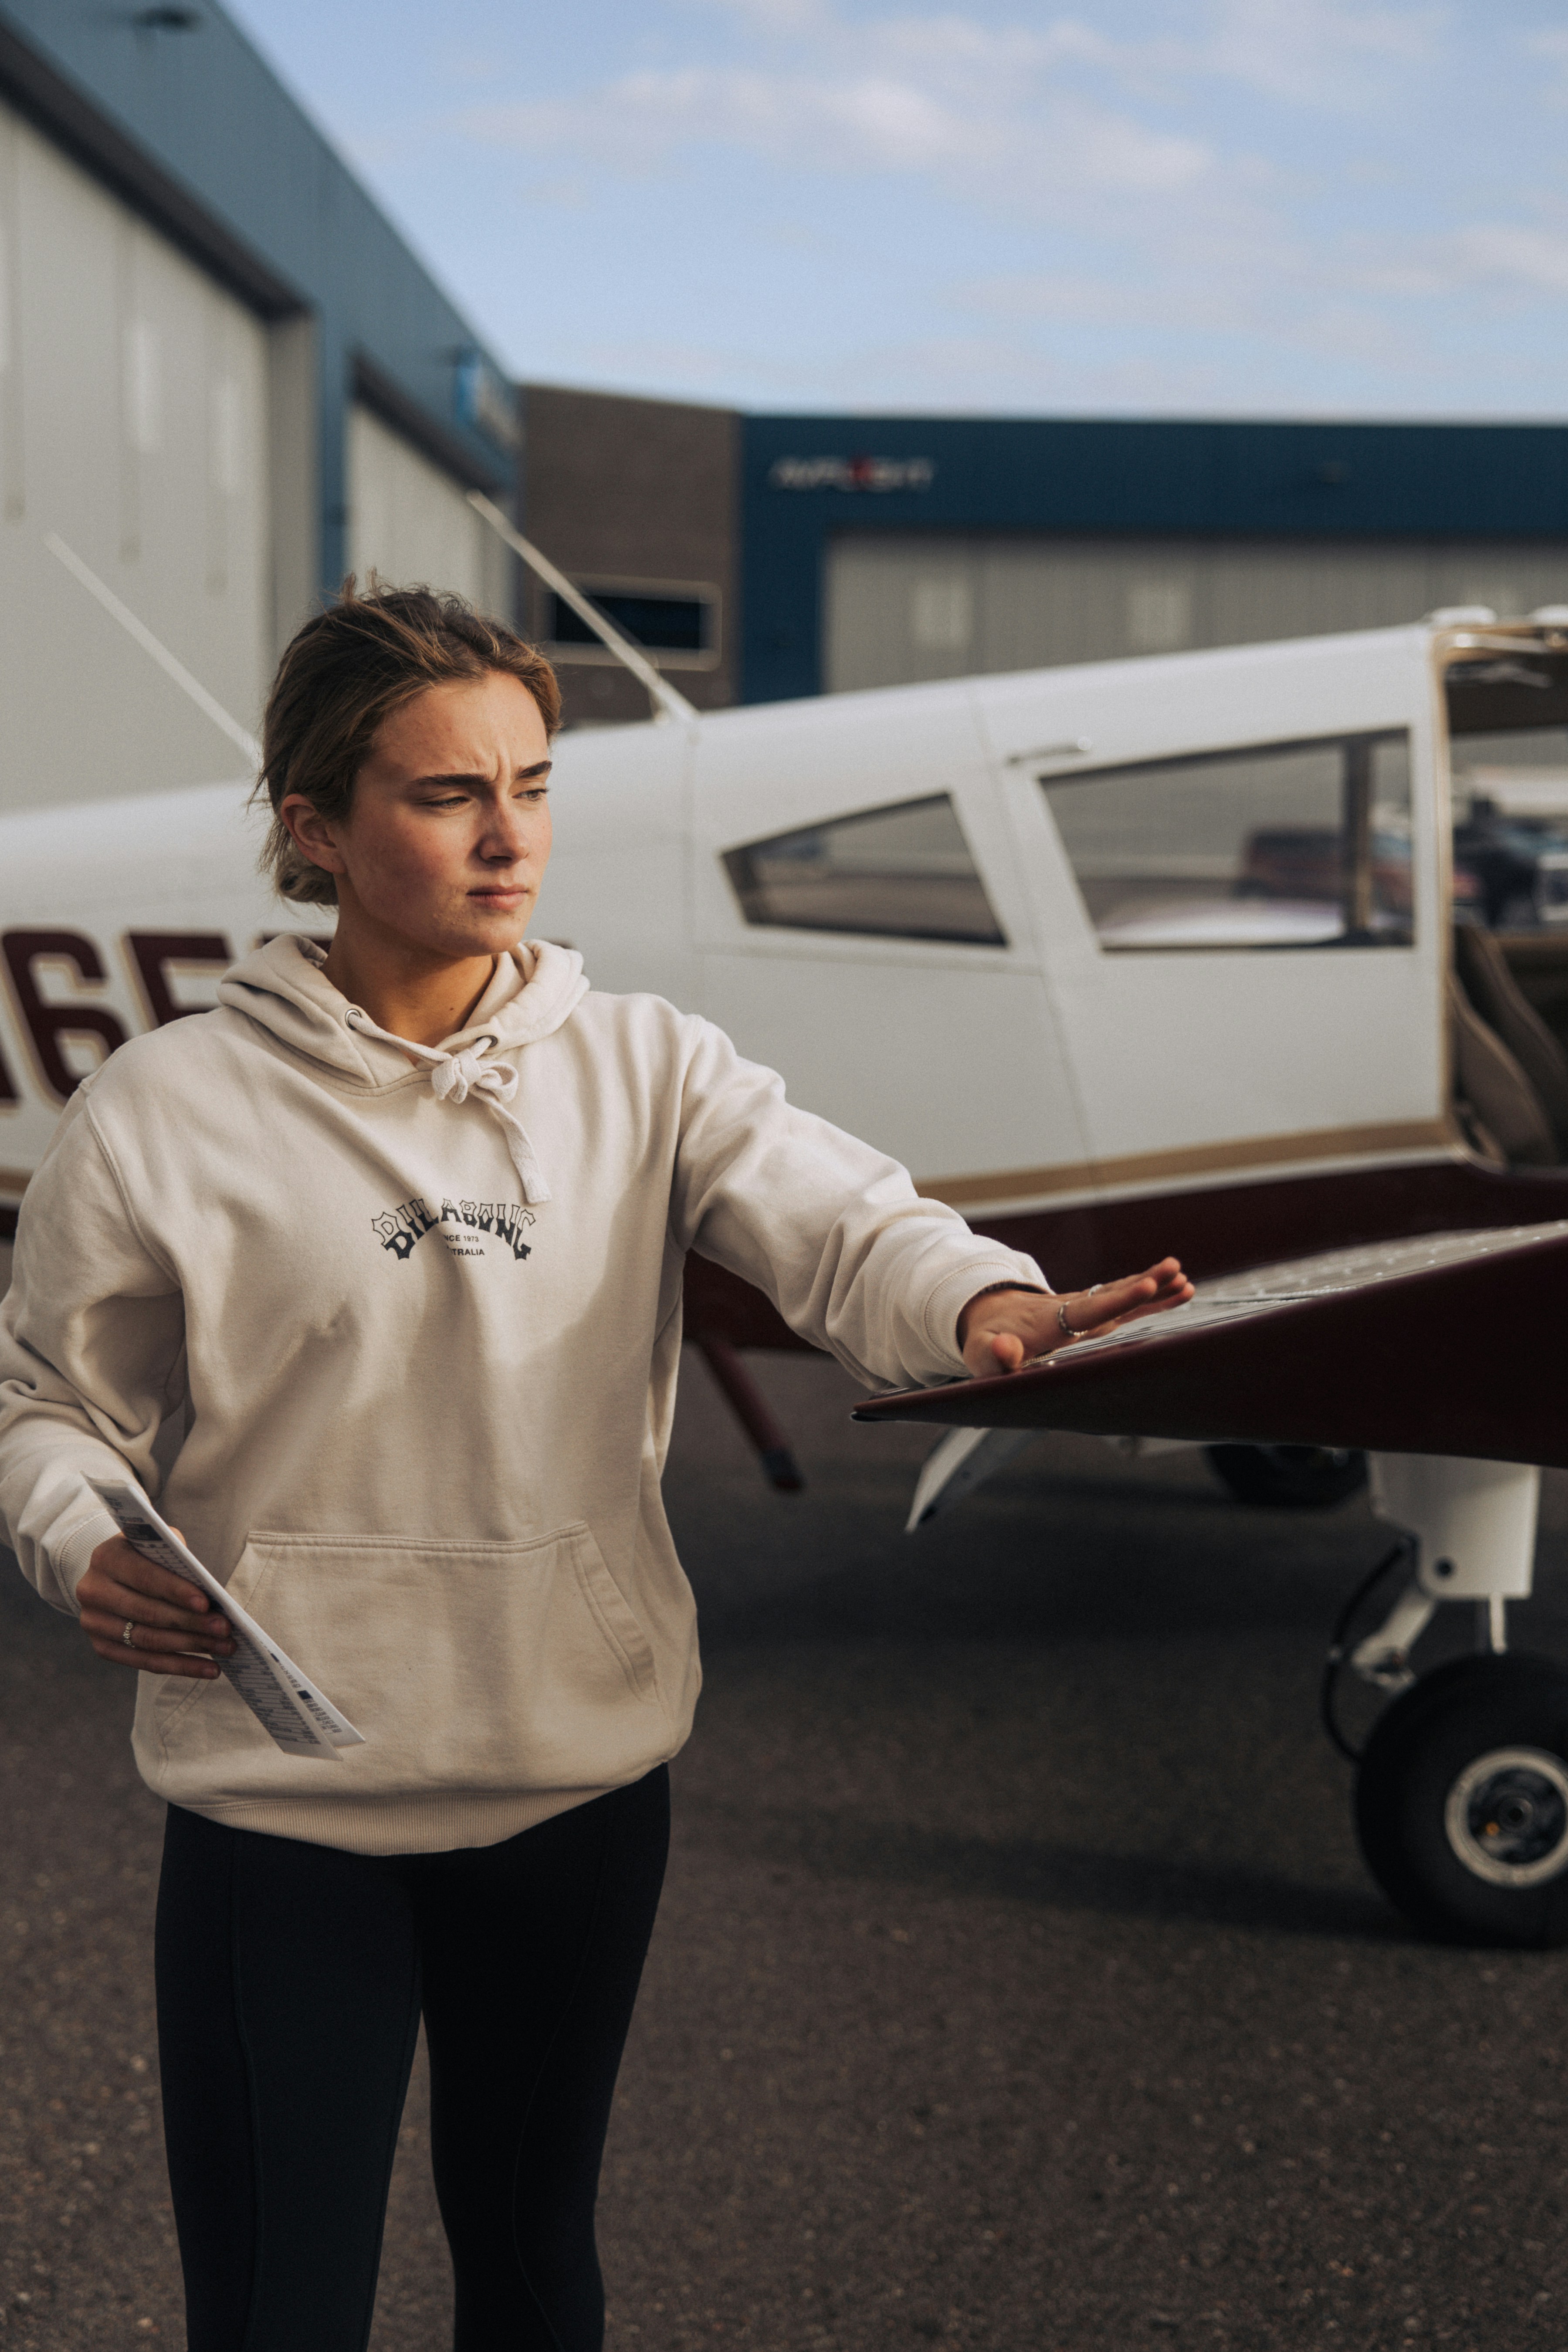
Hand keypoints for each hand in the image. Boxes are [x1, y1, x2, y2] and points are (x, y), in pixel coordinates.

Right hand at [76, 1534, 234, 1679]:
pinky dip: (180, 1666)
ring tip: (224, 1649)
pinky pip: (145, 1662)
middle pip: (148, 1613)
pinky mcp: (101, 1647)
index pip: (146, 1578)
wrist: (113, 1574)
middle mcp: (93, 1591)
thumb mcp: (159, 1546)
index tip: (206, 1603)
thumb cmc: (147, 1557)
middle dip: (192, 1623)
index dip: (176, 1592)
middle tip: (226, 1630)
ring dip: (191, 1647)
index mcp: (107, 1558)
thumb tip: (211, 1595)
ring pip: (148, 1641)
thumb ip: (178, 1561)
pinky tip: (208, 1668)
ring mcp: (94, 1622)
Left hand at [958, 1258, 1194, 1378]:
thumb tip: (1004, 1348)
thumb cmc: (986, 1341)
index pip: (1088, 1310)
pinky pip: (1124, 1303)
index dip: (1117, 1299)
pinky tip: (1178, 1290)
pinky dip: (1150, 1296)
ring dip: (1153, 1287)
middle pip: (1112, 1296)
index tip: (1144, 1285)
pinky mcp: (1092, 1314)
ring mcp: (1084, 1310)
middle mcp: (1071, 1311)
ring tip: (1185, 1280)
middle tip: (1174, 1271)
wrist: (989, 1317)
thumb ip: (993, 1355)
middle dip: (1144, 1284)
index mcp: (1050, 1322)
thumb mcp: (981, 1352)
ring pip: (1122, 1296)